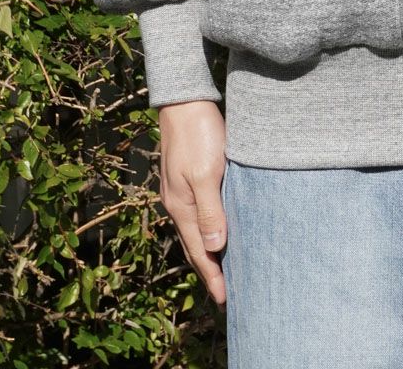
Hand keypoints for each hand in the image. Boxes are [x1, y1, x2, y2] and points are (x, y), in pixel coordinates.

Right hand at [157, 99, 227, 305]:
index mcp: (182, 207)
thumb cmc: (199, 135)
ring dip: (208, 251)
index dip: (212, 275)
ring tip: (222, 267)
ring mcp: (181, 191)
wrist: (185, 102)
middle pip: (195, 245)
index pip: (199, 250)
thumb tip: (214, 246)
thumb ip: (210, 209)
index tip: (225, 299)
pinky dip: (208, 228)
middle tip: (225, 293)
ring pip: (196, 230)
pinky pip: (199, 213)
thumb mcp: (206, 172)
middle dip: (209, 270)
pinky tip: (218, 228)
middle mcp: (178, 203)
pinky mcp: (188, 178)